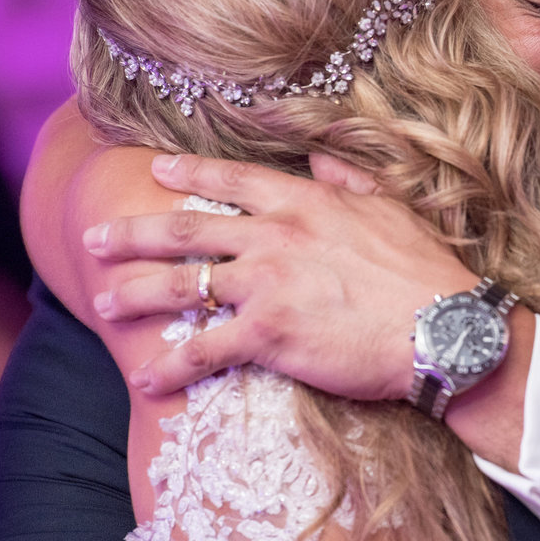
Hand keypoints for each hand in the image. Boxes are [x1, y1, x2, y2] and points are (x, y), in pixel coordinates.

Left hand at [84, 152, 478, 396]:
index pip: (230, 181)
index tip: (154, 172)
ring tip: (104, 305)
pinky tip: (146, 379)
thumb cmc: (425, 271)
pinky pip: (203, 349)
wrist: (443, 328)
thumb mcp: (390, 208)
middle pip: (184, 231)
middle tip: (96, 240)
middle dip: (132, 234)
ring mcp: (265, 286)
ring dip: (135, 295)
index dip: (187, 175)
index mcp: (303, 202)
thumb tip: (323, 161)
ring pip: (179, 287)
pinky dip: (169, 366)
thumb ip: (348, 181)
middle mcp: (274, 237)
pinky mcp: (266, 336)